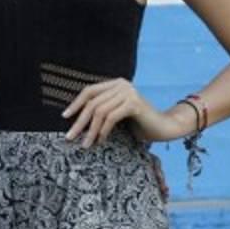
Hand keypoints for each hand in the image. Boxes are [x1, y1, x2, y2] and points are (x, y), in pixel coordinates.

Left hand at [63, 79, 191, 146]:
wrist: (164, 127)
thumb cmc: (139, 124)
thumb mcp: (116, 114)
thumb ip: (101, 111)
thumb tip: (76, 120)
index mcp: (116, 83)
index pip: (90, 91)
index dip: (76, 103)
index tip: (65, 117)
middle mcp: (121, 84)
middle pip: (92, 102)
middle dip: (79, 121)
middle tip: (70, 137)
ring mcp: (128, 92)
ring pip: (100, 112)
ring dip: (90, 131)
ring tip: (86, 144)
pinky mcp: (134, 103)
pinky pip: (111, 117)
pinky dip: (103, 131)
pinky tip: (101, 141)